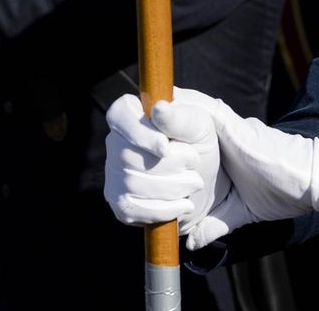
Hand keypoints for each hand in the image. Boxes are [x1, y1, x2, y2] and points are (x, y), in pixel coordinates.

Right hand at [103, 93, 221, 233]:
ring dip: (172, 187)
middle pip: (127, 156)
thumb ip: (180, 118)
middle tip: (194, 163)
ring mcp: (114, 174)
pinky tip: (184, 204)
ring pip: (132, 184)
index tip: (165, 146)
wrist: (203, 178)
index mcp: (131, 114)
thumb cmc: (197, 142)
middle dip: (168, 164)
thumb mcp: (198, 125)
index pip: (119, 116)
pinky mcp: (121, 203)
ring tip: (194, 182)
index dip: (139, 133)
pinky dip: (164, 209)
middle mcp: (116, 142)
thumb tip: (159, 109)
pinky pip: (132, 210)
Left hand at [147, 88, 318, 248]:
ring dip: (160, 112)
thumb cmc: (278, 192)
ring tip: (136, 110)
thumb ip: (215, 223)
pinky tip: (158, 106)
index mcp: (215, 152)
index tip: (135, 149)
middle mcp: (216, 135)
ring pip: (184, 111)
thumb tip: (192, 241)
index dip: (158, 141)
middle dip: (151, 125)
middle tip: (126, 129)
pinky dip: (179, 109)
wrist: (306, 182)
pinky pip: (201, 110)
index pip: (179, 141)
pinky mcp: (232, 125)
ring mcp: (223, 127)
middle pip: (176, 121)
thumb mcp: (237, 212)